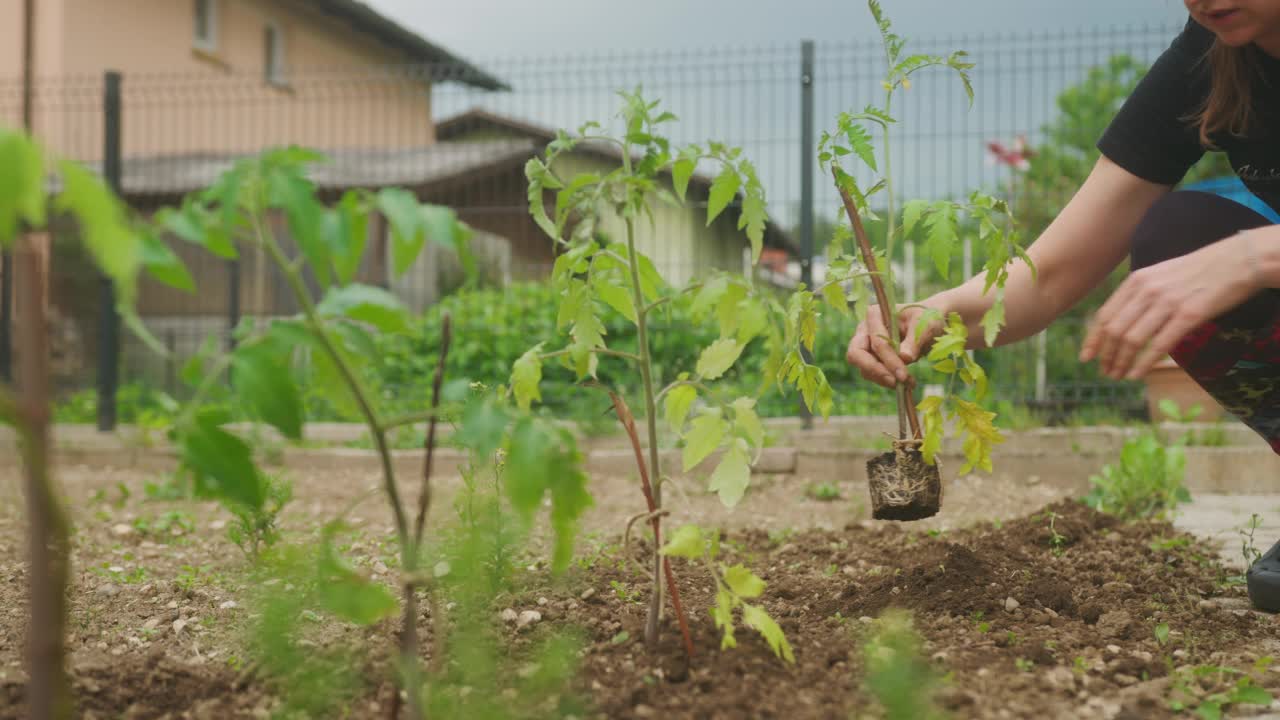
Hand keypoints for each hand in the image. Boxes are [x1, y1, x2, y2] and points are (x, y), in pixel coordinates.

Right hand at [845, 302, 945, 388]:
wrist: (928, 326)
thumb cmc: (926, 320)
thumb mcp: (925, 326)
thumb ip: (914, 340)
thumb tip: (904, 357)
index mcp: (874, 315)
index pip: (876, 342)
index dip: (888, 360)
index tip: (903, 375)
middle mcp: (864, 330)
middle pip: (855, 355)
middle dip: (875, 371)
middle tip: (895, 382)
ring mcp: (866, 346)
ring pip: (864, 368)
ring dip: (885, 379)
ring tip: (909, 382)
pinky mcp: (872, 360)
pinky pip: (873, 374)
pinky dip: (888, 381)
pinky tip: (907, 382)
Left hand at [1080, 230, 1266, 379]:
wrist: (1237, 261)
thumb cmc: (1199, 270)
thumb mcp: (1160, 274)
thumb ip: (1140, 294)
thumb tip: (1122, 321)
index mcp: (1136, 281)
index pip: (1105, 315)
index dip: (1093, 340)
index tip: (1086, 357)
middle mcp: (1147, 291)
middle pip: (1115, 330)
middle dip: (1106, 356)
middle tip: (1105, 372)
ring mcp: (1167, 303)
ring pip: (1132, 339)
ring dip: (1121, 362)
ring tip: (1118, 376)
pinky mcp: (1188, 315)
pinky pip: (1158, 345)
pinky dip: (1143, 363)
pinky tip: (1136, 375)